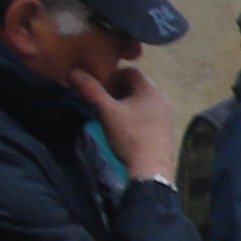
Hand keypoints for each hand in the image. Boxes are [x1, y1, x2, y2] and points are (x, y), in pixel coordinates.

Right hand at [72, 62, 178, 180]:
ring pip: (141, 100)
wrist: (151, 169)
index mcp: (150, 89)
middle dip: (117, 91)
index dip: (111, 76)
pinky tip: (125, 129)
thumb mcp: (106, 112)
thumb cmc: (129, 137)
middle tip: (102, 103)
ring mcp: (167, 114)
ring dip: (125, 104)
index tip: (99, 90)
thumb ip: (90, 90)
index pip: (130, 71)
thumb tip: (74, 72)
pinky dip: (135, 115)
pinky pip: (148, 113)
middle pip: (136, 85)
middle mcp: (162, 98)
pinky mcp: (166, 128)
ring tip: (111, 116)